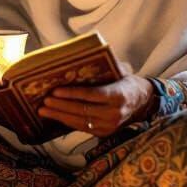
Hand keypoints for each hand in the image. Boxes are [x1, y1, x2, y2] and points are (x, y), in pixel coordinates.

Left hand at [38, 65, 155, 136]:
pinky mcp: (104, 133)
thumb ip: (108, 65)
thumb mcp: (121, 71)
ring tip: (43, 110)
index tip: (56, 91)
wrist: (143, 102)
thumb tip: (87, 53)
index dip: (73, 94)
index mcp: (119, 95)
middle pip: (83, 110)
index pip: (92, 95)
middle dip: (61, 106)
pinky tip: (55, 116)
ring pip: (80, 121)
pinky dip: (67, 122)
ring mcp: (110, 126)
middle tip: (45, 100)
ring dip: (60, 116)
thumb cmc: (126, 82)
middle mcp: (115, 113)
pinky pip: (82, 128)